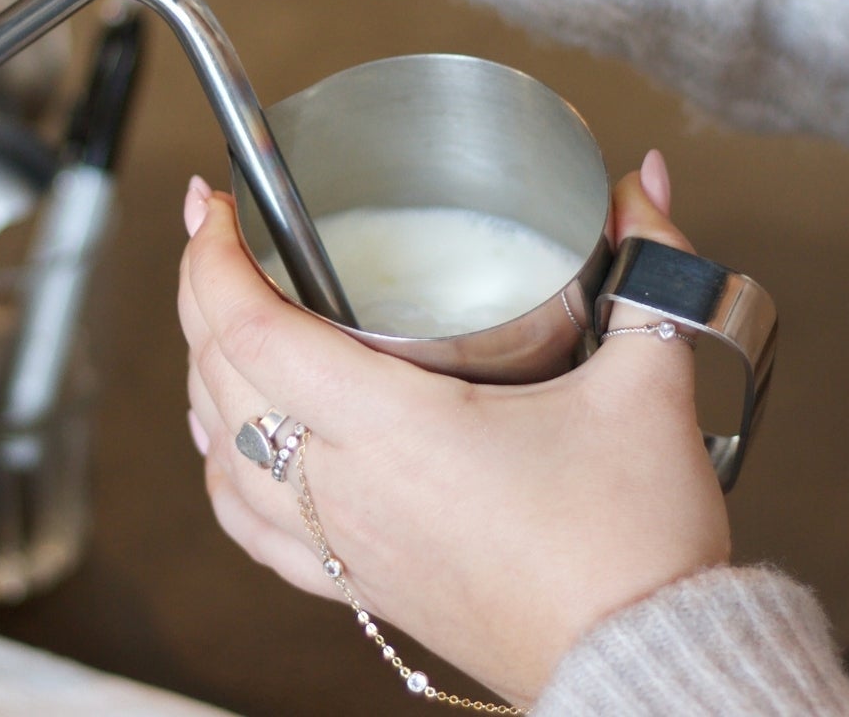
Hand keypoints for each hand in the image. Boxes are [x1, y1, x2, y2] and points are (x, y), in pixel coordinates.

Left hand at [178, 151, 729, 705]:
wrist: (641, 662)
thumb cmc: (636, 544)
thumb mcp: (650, 385)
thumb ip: (647, 272)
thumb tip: (642, 187)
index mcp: (394, 429)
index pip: (250, 333)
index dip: (212, 260)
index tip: (215, 209)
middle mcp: (346, 489)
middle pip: (216, 382)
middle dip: (198, 294)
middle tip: (213, 236)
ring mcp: (342, 545)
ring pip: (219, 455)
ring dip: (202, 379)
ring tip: (219, 320)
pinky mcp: (357, 586)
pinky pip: (250, 528)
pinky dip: (222, 472)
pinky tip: (229, 443)